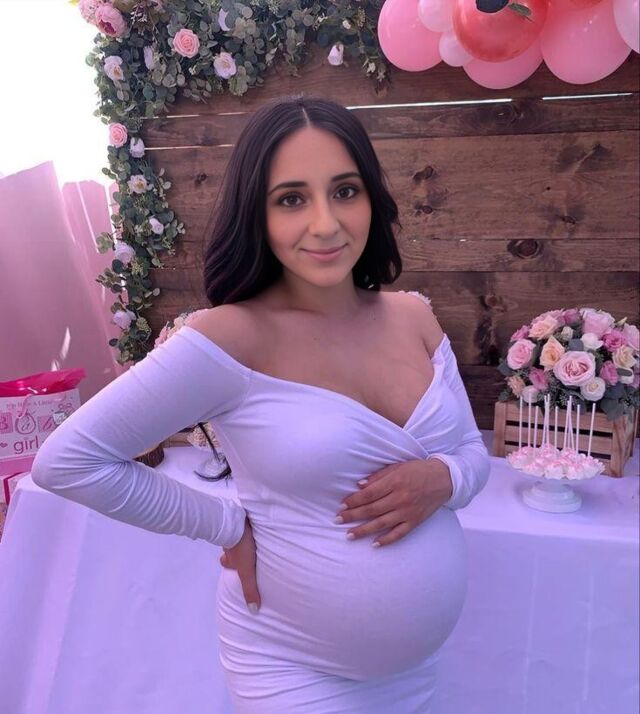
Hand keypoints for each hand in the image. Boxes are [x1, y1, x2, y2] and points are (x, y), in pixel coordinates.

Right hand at [219, 516, 260, 613]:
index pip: (226, 563)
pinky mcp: (241, 518)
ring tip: (251, 538)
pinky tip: (253, 523)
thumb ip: (249, 588)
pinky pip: (241, 523)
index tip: (234, 566)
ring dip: (241, 537)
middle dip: (233, 552)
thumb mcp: (246, 570)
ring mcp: (233, 530)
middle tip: (243, 552)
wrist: (235, 521)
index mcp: (230, 557)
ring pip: (235, 536)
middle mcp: (229, 545)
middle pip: (228, 550)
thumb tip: (253, 610)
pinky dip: (245, 525)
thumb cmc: (240, 547)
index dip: (229, 566)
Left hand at [336, 459, 452, 546]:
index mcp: (394, 482)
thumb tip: (359, 485)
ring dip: (364, 530)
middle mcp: (400, 498)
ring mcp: (408, 511)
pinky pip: (399, 533)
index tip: (342, 505)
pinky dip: (387, 540)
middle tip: (338, 520)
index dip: (354, 500)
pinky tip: (374, 544)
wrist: (444, 479)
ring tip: (349, 535)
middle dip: (353, 515)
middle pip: (372, 509)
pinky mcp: (415, 521)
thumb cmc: (417, 470)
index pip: (369, 494)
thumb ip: (378, 476)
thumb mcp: (397, 466)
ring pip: (382, 523)